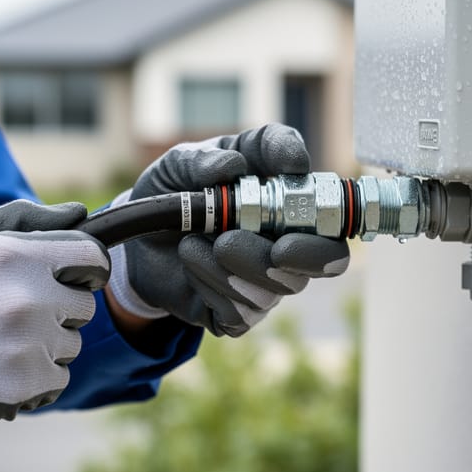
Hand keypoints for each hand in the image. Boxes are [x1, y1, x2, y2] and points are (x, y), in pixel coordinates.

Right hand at [0, 200, 108, 445]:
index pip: (93, 259)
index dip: (85, 269)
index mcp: (14, 255)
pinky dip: (37, 378)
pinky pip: (58, 378)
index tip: (71, 277)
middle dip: (58, 309)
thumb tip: (77, 214)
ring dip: (46, 345)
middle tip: (17, 313)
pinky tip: (0, 367)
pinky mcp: (22, 383)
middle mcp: (26, 298)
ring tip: (0, 341)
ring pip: (71, 344)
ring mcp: (26, 343)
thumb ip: (22, 218)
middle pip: (84, 306)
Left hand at [107, 123, 349, 336]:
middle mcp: (289, 243)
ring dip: (233, 265)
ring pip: (279, 287)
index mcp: (289, 202)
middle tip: (277, 249)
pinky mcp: (240, 314)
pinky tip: (191, 265)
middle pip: (330, 260)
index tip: (297, 194)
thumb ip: (207, 157)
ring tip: (192, 242)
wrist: (136, 239)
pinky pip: (242, 311)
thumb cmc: (175, 193)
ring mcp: (268, 282)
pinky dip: (210, 283)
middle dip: (307, 255)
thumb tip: (233, 165)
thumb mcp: (182, 163)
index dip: (331, 208)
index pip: (335, 210)